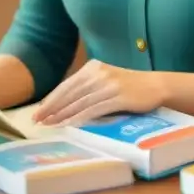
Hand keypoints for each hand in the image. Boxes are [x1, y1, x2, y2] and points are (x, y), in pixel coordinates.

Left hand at [31, 60, 165, 127]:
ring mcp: (108, 84)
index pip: (66, 85)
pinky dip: (79, 118)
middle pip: (69, 93)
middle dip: (51, 108)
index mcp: (92, 67)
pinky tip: (70, 125)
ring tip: (49, 126)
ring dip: (62, 115)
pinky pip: (94, 109)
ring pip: (79, 102)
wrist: (155, 85)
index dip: (51, 99)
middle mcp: (98, 73)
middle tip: (37, 121)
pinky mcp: (118, 96)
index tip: (38, 112)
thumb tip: (63, 105)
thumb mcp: (106, 81)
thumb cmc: (129, 87)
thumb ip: (88, 88)